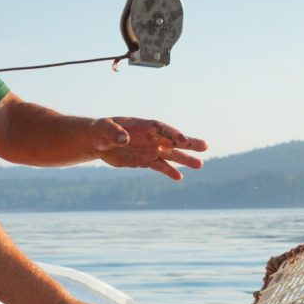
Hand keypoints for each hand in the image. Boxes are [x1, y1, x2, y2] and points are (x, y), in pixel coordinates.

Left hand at [89, 116, 208, 178]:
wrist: (98, 141)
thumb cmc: (100, 131)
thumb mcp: (104, 130)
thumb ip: (114, 133)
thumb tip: (123, 139)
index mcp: (144, 126)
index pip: (162, 129)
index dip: (173, 134)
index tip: (183, 140)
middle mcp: (151, 137)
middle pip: (173, 140)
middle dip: (189, 143)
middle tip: (205, 147)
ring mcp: (150, 149)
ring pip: (171, 154)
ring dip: (185, 159)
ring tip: (200, 165)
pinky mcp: (146, 160)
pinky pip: (160, 166)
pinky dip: (169, 172)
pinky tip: (179, 178)